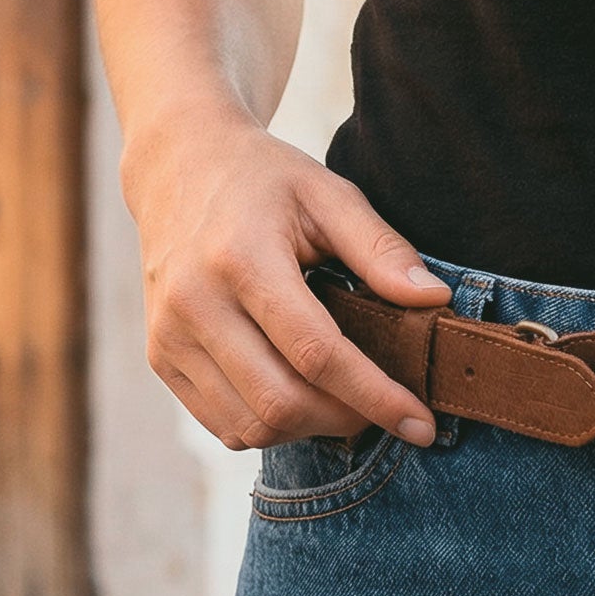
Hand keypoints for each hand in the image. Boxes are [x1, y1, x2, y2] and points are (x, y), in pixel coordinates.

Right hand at [123, 103, 451, 450]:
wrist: (176, 166)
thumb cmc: (264, 181)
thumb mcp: (329, 195)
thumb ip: (382, 249)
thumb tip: (434, 300)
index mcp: (240, 260)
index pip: (317, 354)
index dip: (375, 397)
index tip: (421, 424)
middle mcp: (194, 304)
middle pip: (282, 402)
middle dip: (348, 420)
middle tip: (386, 408)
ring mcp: (169, 336)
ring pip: (253, 427)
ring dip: (312, 428)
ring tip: (343, 399)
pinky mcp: (160, 358)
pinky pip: (225, 426)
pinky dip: (273, 427)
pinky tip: (300, 396)